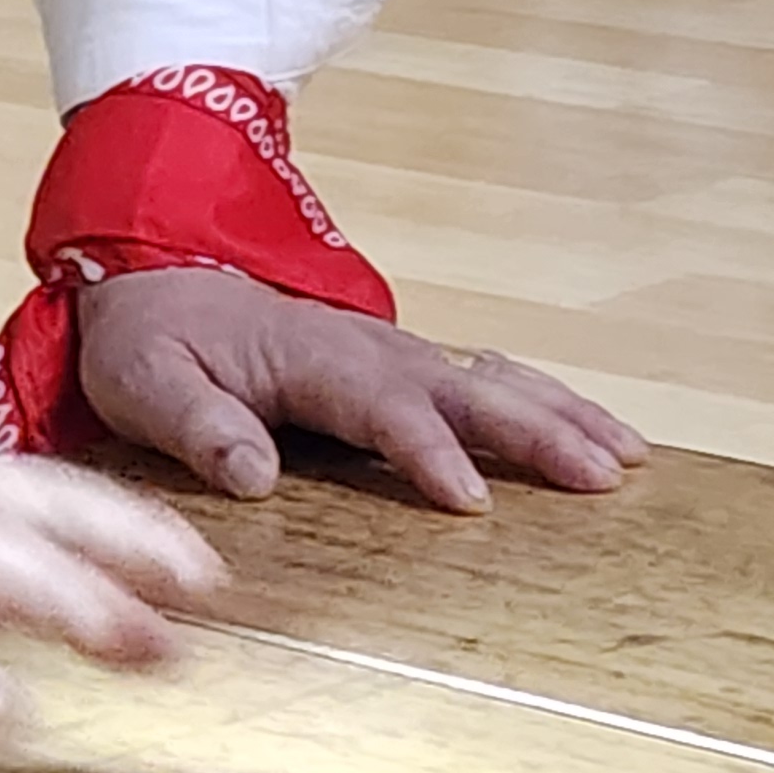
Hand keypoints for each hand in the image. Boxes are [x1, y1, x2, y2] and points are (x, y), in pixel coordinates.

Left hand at [76, 265, 648, 510]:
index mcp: (307, 356)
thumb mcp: (145, 380)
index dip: (427, 449)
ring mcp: (392, 353)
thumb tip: (254, 474)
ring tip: (628, 458)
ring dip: (560, 415)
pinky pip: (486, 380)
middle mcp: (366, 349)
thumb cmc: (151, 337)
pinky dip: (545, 400)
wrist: (154, 272)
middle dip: (535, 431)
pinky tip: (595, 430)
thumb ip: (198, 425)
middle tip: (603, 476)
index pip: (378, 405)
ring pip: (492, 381)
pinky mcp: (402, 366)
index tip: (472, 500)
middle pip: (462, 389)